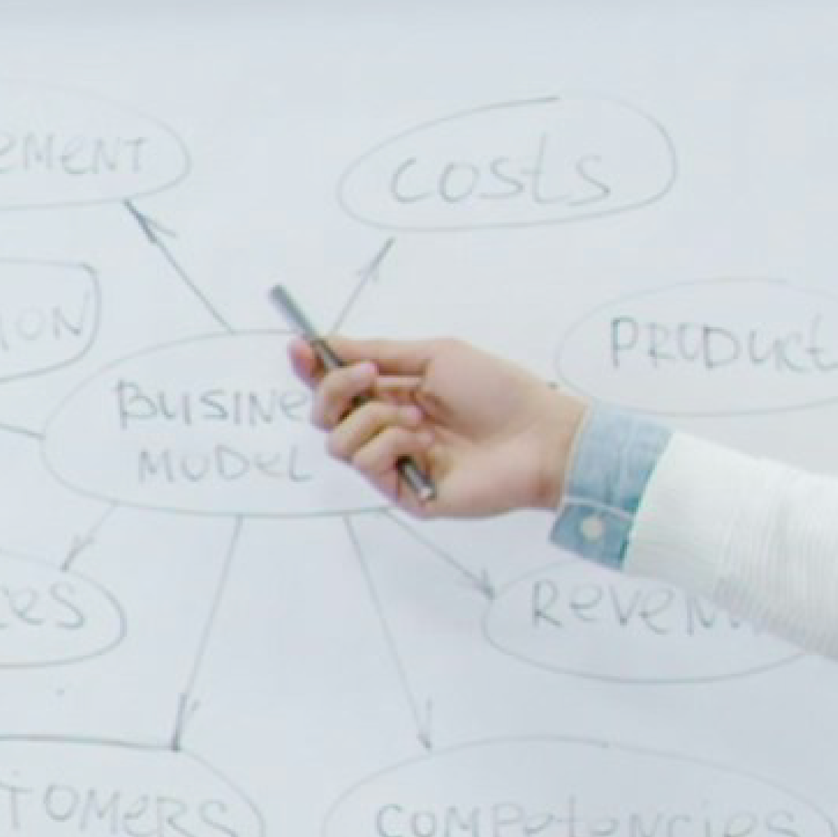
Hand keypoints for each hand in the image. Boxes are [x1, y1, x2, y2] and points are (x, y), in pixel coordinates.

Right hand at [294, 333, 587, 517]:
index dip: (313, 368)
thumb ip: (379, 351)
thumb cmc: (498, 391)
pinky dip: (390, 443)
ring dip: (373, 417)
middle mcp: (389, 429)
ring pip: (338, 442)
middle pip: (325, 415)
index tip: (300, 350)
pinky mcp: (405, 493)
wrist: (536, 435)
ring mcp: (397, 463)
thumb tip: (328, 343)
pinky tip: (425, 442)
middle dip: (335, 388)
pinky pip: (367, 463)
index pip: (338, 386)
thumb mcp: (434, 355)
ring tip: (417, 417)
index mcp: (395, 393)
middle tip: (370, 376)